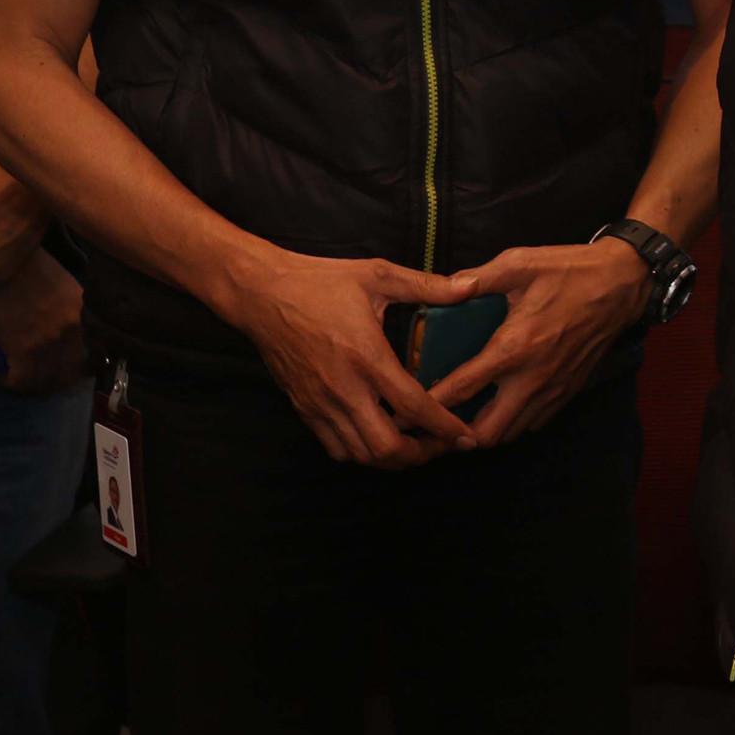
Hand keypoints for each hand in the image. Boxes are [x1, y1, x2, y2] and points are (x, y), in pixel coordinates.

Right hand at [0, 250, 86, 394]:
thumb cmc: (25, 266)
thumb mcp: (62, 285)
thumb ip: (69, 309)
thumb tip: (65, 329)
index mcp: (83, 314)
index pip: (94, 353)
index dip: (82, 367)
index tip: (70, 370)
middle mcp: (72, 331)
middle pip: (72, 372)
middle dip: (57, 380)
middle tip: (42, 380)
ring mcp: (50, 343)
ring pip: (48, 380)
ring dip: (33, 385)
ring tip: (21, 381)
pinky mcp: (23, 351)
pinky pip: (23, 380)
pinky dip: (12, 383)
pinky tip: (3, 379)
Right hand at [217, 248, 475, 467]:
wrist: (260, 293)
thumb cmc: (319, 281)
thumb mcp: (377, 275)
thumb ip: (428, 286)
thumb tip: (473, 285)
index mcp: (366, 356)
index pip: (412, 406)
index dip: (444, 427)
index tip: (466, 437)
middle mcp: (343, 388)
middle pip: (386, 447)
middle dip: (420, 454)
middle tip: (442, 444)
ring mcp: (320, 402)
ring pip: (360, 455)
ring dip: (392, 458)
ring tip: (416, 445)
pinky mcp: (303, 408)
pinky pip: (335, 447)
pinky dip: (361, 452)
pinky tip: (378, 437)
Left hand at [426, 237, 652, 447]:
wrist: (622, 284)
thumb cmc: (571, 271)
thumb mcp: (520, 263)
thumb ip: (478, 278)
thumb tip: (447, 286)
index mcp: (514, 347)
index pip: (462, 389)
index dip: (429, 405)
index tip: (408, 411)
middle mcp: (532, 377)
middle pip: (486, 432)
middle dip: (456, 435)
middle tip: (435, 424)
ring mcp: (553, 388)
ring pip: (511, 433)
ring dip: (484, 431)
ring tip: (461, 418)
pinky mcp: (569, 390)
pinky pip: (534, 422)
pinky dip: (512, 422)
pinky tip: (499, 404)